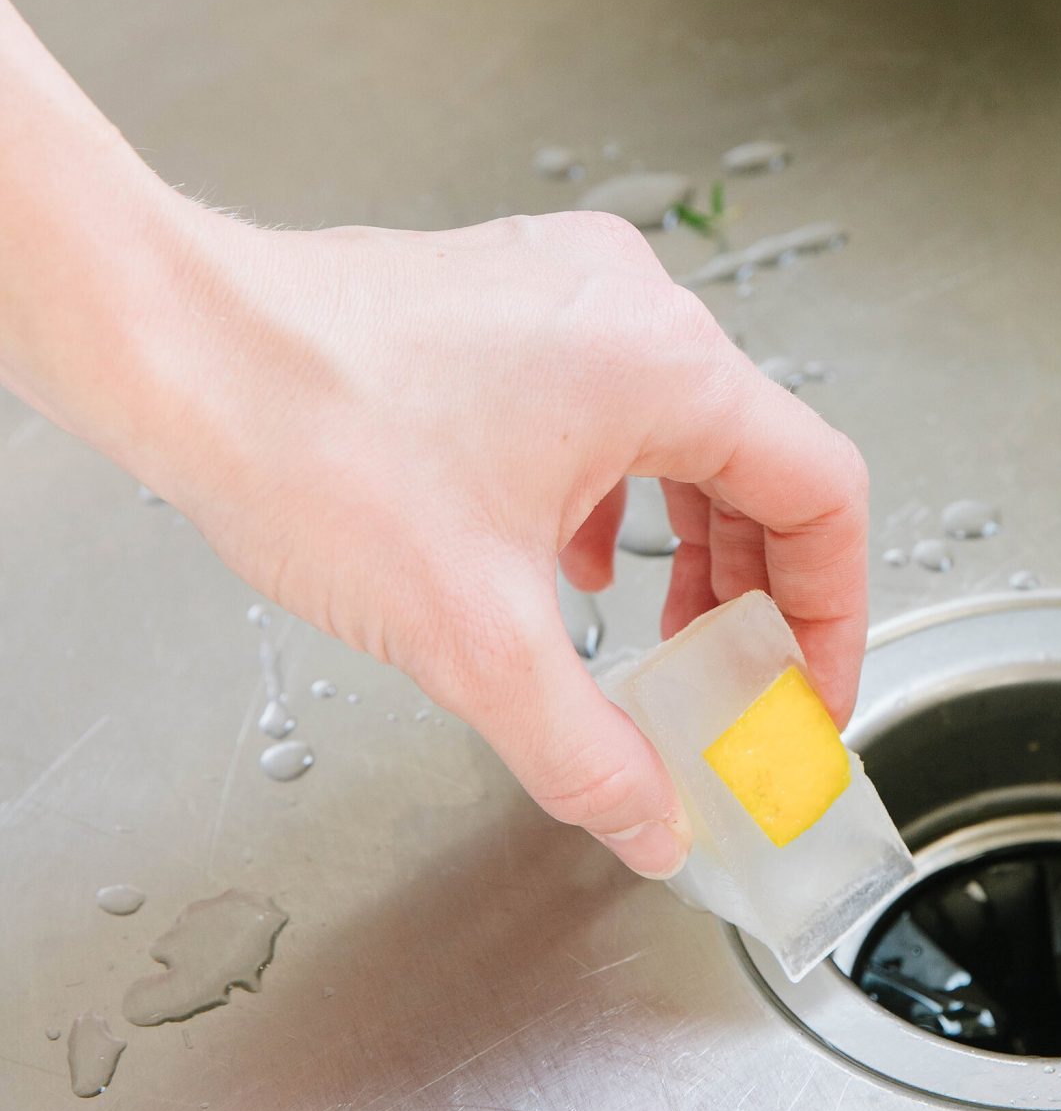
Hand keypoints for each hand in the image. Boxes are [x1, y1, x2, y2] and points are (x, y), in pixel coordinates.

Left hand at [134, 203, 867, 876]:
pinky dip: (612, 489)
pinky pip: (605, 401)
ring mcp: (565, 289)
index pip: (821, 495)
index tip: (803, 690)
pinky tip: (560, 558)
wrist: (178, 350)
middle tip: (732, 682)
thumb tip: (652, 820)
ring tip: (653, 631)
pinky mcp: (505, 297)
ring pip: (679, 430)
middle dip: (751, 590)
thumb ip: (585, 748)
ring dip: (683, 541)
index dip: (832, 612)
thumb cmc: (310, 436)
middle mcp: (631, 307)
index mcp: (664, 367)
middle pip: (756, 462)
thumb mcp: (474, 636)